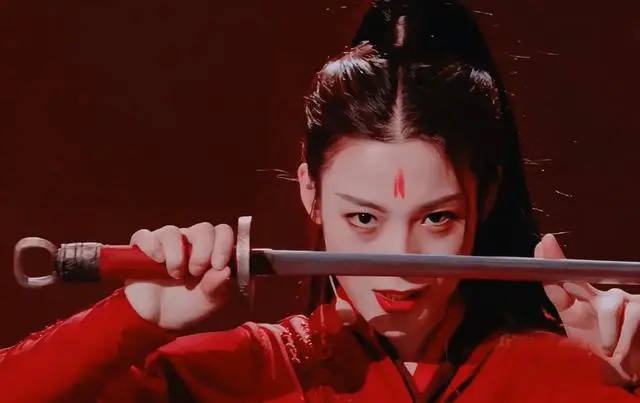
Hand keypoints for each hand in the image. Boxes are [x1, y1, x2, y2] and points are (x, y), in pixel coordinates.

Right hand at [124, 222, 233, 329]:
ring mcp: (165, 244)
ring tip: (175, 274)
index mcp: (210, 251)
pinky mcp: (142, 250)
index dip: (224, 244)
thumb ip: (217, 287)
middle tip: (196, 272)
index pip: (222, 232)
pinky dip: (151, 246)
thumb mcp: (208, 302)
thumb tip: (226, 271)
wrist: (159, 321)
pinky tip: (157, 261)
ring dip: (176, 253)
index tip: (219, 265)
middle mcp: (189, 242)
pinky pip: (143, 236)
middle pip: (203, 229)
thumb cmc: (188, 306)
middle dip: (203, 250)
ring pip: (172, 231)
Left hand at [536, 234, 639, 383]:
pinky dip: (624, 337)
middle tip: (553, 266)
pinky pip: (632, 314)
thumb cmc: (603, 361)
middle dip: (566, 273)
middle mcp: (598, 298)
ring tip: (609, 350)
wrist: (630, 375)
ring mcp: (622, 300)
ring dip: (608, 332)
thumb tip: (545, 338)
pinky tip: (621, 353)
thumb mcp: (579, 351)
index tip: (544, 243)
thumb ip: (563, 342)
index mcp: (577, 307)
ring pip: (609, 305)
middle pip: (580, 280)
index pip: (560, 281)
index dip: (551, 261)